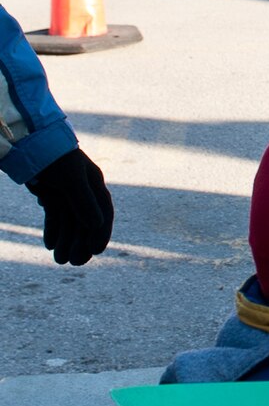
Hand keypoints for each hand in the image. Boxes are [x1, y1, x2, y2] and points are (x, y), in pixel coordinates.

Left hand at [27, 147, 113, 264]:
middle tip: (74, 262)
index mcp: (94, 183)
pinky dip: (53, 230)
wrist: (29, 142)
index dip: (102, 233)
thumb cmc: (53, 158)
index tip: (96, 251)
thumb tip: (97, 225)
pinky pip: (55, 217)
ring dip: (65, 241)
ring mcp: (66, 193)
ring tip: (59, 260)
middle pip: (85, 222)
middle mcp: (83, 190)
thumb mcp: (70, 179)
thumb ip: (84, 201)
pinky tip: (49, 245)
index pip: (103, 213)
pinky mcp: (51, 194)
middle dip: (80, 243)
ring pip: (69, 222)